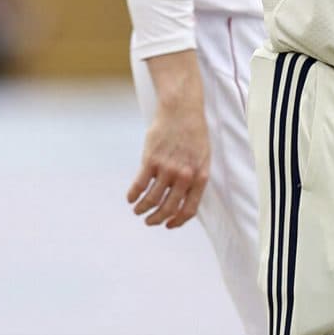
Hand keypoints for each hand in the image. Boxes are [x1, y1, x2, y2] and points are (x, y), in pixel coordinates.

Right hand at [129, 79, 210, 228]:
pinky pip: (140, 184)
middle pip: (168, 208)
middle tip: (150, 221)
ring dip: (143, 209)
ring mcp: (167, 168)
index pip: (189, 209)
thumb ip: (196, 178)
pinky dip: (133, 195)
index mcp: (200, 176)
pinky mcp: (150, 159)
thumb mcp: (203, 157)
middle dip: (157, 219)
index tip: (168, 224)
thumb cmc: (194, 133)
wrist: (181, 109)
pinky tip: (130, 198)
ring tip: (138, 211)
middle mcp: (184, 176)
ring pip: (152, 199)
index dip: (177, 221)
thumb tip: (184, 198)